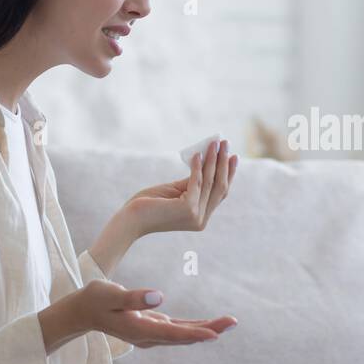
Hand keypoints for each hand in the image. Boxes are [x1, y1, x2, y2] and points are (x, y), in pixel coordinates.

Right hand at [76, 278, 236, 348]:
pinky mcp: (152, 328)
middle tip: (233, 322)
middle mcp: (148, 336)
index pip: (171, 333)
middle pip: (184, 336)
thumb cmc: (95, 299)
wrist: (82, 311)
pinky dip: (195, 328)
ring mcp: (151, 334)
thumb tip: (160, 297)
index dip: (194, 334)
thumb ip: (133, 296)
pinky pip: (178, 330)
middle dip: (210, 330)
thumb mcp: (110, 294)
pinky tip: (209, 326)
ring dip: (207, 329)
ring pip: (184, 334)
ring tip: (229, 322)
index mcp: (139, 329)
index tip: (215, 334)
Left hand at [122, 138, 237, 238]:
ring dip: (213, 160)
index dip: (229, 174)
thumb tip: (206, 161)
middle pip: (220, 187)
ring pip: (210, 182)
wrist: (130, 219)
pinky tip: (197, 153)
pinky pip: (196, 181)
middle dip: (224, 163)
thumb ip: (191, 182)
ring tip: (215, 143)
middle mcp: (201, 219)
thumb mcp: (175, 192)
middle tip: (226, 144)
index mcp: (200, 217)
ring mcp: (196, 215)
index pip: (220, 193)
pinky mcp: (187, 208)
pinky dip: (198, 166)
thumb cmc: (149, 205)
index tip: (233, 157)